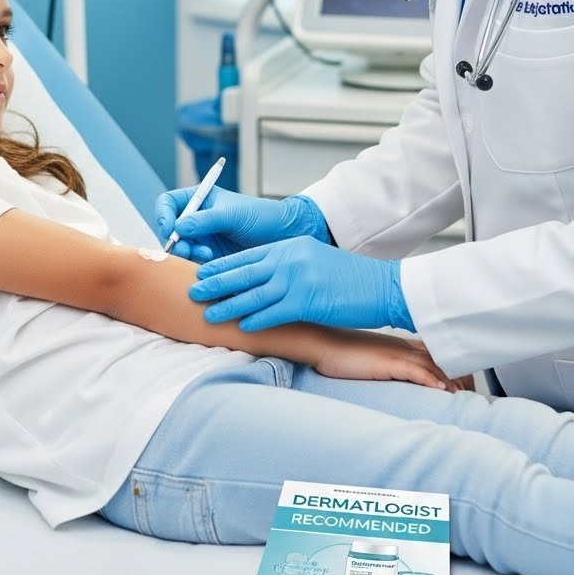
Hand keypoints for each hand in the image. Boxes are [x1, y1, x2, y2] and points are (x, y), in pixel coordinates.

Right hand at [155, 186, 330, 261]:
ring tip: (205, 255)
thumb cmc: (262, 216)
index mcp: (200, 200)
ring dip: (187, 254)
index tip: (170, 227)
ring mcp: (203, 239)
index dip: (163, 214)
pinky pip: (193, 263)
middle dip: (175, 240)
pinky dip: (196, 265)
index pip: (169, 203)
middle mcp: (197, 219)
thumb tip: (178, 226)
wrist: (284, 237)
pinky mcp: (210, 258)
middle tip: (187, 249)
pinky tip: (210, 264)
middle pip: (170, 230)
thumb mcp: (233, 214)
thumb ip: (205, 220)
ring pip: (180, 249)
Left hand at [189, 236, 414, 332]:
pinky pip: (272, 312)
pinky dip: (254, 320)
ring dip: (227, 305)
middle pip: (243, 272)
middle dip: (215, 283)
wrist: (383, 286)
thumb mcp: (315, 261)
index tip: (202, 273)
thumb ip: (289, 265)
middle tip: (192, 291)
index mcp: (290, 247)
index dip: (222, 266)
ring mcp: (297, 279)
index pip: (247, 256)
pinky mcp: (306, 300)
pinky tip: (240, 327)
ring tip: (207, 314)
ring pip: (252, 293)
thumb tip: (266, 277)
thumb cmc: (350, 278)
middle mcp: (289, 259)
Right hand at [309, 327, 463, 391]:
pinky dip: (431, 380)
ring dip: (451, 381)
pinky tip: (442, 390)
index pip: (434, 354)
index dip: (451, 368)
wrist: (321, 343)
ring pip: (433, 365)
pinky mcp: (387, 362)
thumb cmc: (340, 353)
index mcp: (399, 345)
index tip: (463, 383)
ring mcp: (396, 352)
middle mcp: (402, 346)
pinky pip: (415, 370)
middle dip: (458, 375)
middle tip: (471, 393)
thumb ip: (385, 366)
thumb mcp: (369, 359)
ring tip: (465, 396)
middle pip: (440, 359)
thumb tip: (392, 379)